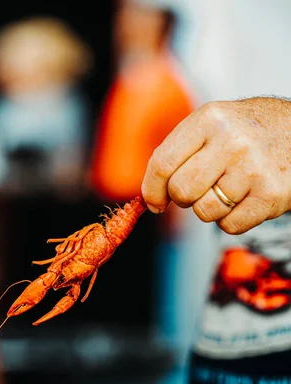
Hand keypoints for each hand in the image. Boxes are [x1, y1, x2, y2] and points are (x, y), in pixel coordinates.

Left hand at [141, 97, 290, 233]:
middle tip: (201, 188)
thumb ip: (183, 150)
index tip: (155, 201)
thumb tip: (152, 192)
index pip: (162, 163)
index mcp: (210, 119)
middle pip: (181, 191)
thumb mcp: (217, 122)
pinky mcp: (270, 196)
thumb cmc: (255, 131)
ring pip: (204, 211)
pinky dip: (233, 219)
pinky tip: (246, 198)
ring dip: (211, 208)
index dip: (152, 189)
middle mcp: (231, 141)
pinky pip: (229, 226)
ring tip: (230, 188)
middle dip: (184, 198)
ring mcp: (252, 169)